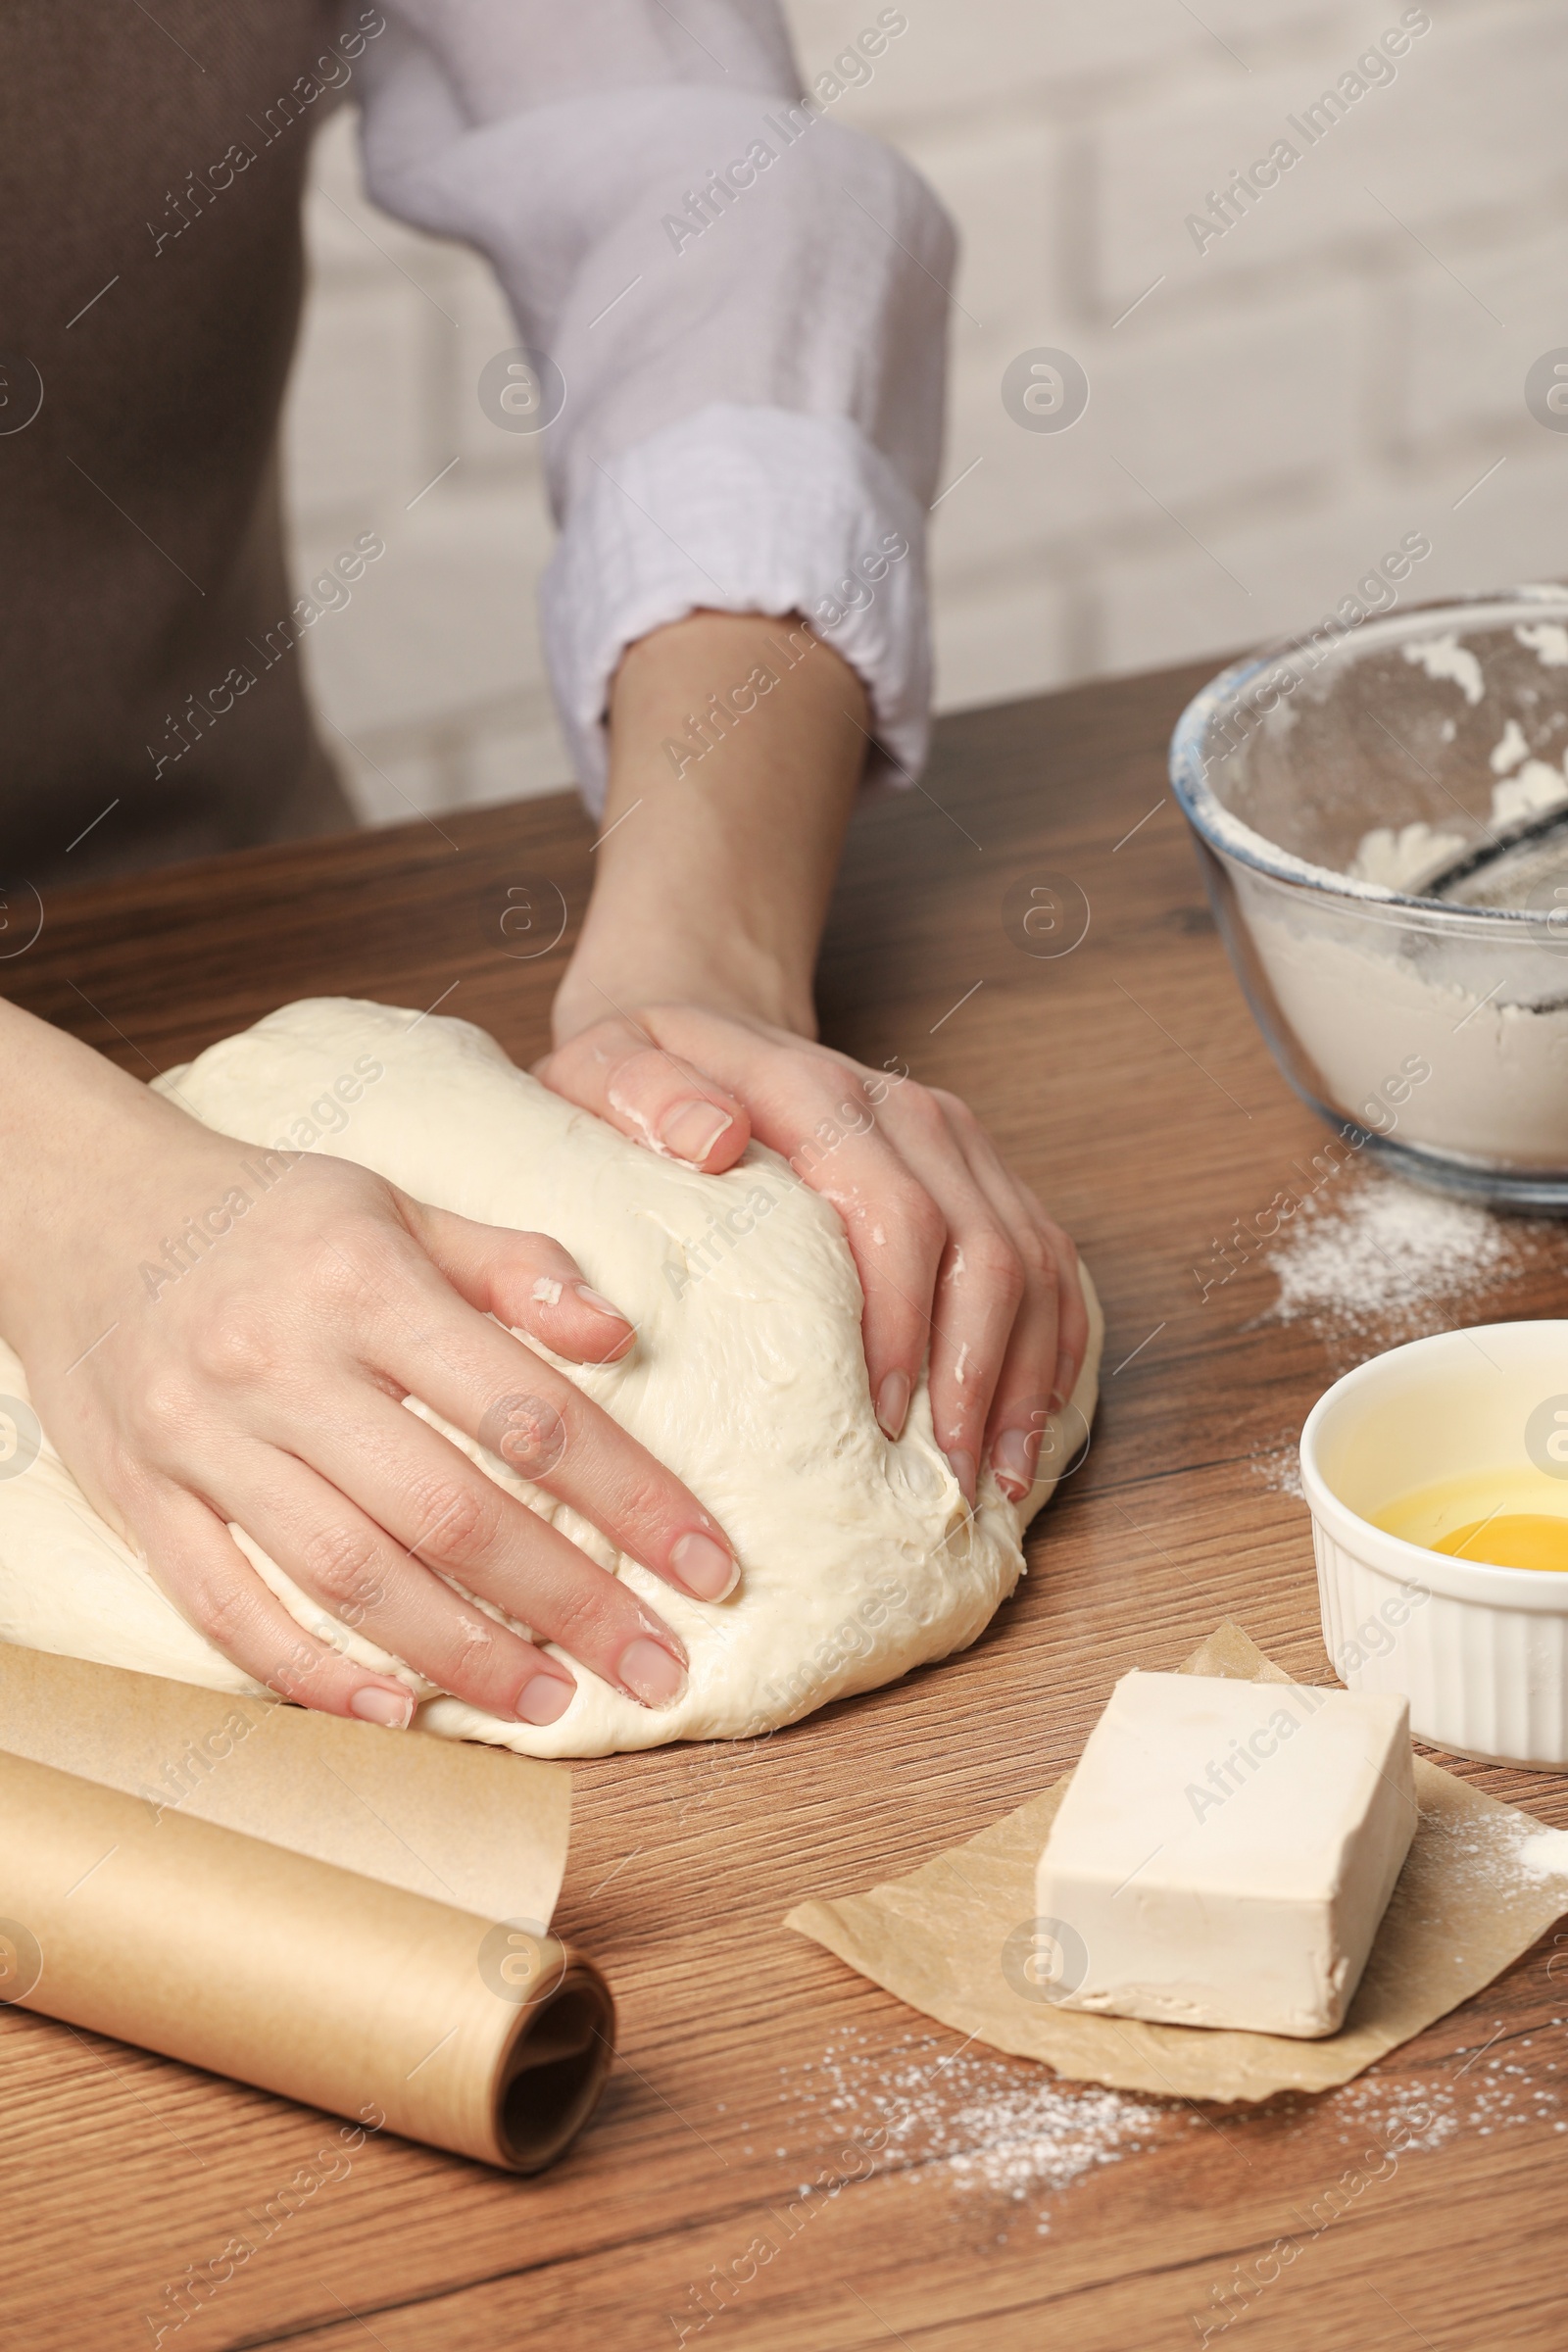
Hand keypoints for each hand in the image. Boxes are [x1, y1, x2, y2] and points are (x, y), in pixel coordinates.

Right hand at [0, 1003, 736, 1726]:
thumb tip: (620, 1329)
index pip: (524, 1406)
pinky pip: (227, 1610)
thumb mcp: (393, 1202)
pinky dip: (312, 1675)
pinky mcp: (144, 1500)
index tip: (711, 1564)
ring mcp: (204, 1442)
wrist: (80, 1210)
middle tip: (660, 1668)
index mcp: (364, 1281)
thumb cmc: (268, 1214)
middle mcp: (283, 1365)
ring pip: (348, 1576)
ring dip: (463, 1656)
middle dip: (571, 1602)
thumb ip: (511, 1264)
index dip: (631, 1494)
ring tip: (556, 1709)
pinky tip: (396, 1717)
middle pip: (449, 1510)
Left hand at [537, 1004, 1087, 1506]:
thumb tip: (714, 1140)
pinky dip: (1052, 1342)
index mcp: (818, 1093)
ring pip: (1032, 1258)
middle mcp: (905, 1111)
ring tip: (1002, 1479)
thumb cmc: (635, 1076)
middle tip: (955, 1480)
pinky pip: (1048, 1256)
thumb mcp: (598, 1069)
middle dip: (978, 1373)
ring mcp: (952, 1138)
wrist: (695, 1023)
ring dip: (1025, 1374)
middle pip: (983, 1248)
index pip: (894, 1214)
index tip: (886, 1422)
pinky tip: (1032, 1419)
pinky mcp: (977, 1169)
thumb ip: (643, 1097)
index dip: (903, 1323)